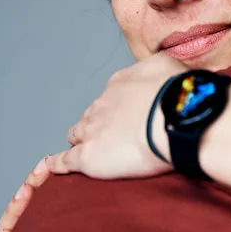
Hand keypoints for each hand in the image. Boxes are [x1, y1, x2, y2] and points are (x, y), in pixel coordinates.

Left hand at [46, 54, 188, 178]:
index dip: (120, 106)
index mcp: (120, 83)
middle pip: (92, 114)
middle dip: (99, 123)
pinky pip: (65, 160)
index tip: (132, 113)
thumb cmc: (179, 94)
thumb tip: (157, 76)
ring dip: (81, 139)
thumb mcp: (169, 66)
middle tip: (117, 135)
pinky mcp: (88, 156)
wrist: (175, 118)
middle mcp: (102, 104)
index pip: (112, 94)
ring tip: (90, 149)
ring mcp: (92, 130)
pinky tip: (51, 165)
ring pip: (77, 134)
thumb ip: (156, 69)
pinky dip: (57, 163)